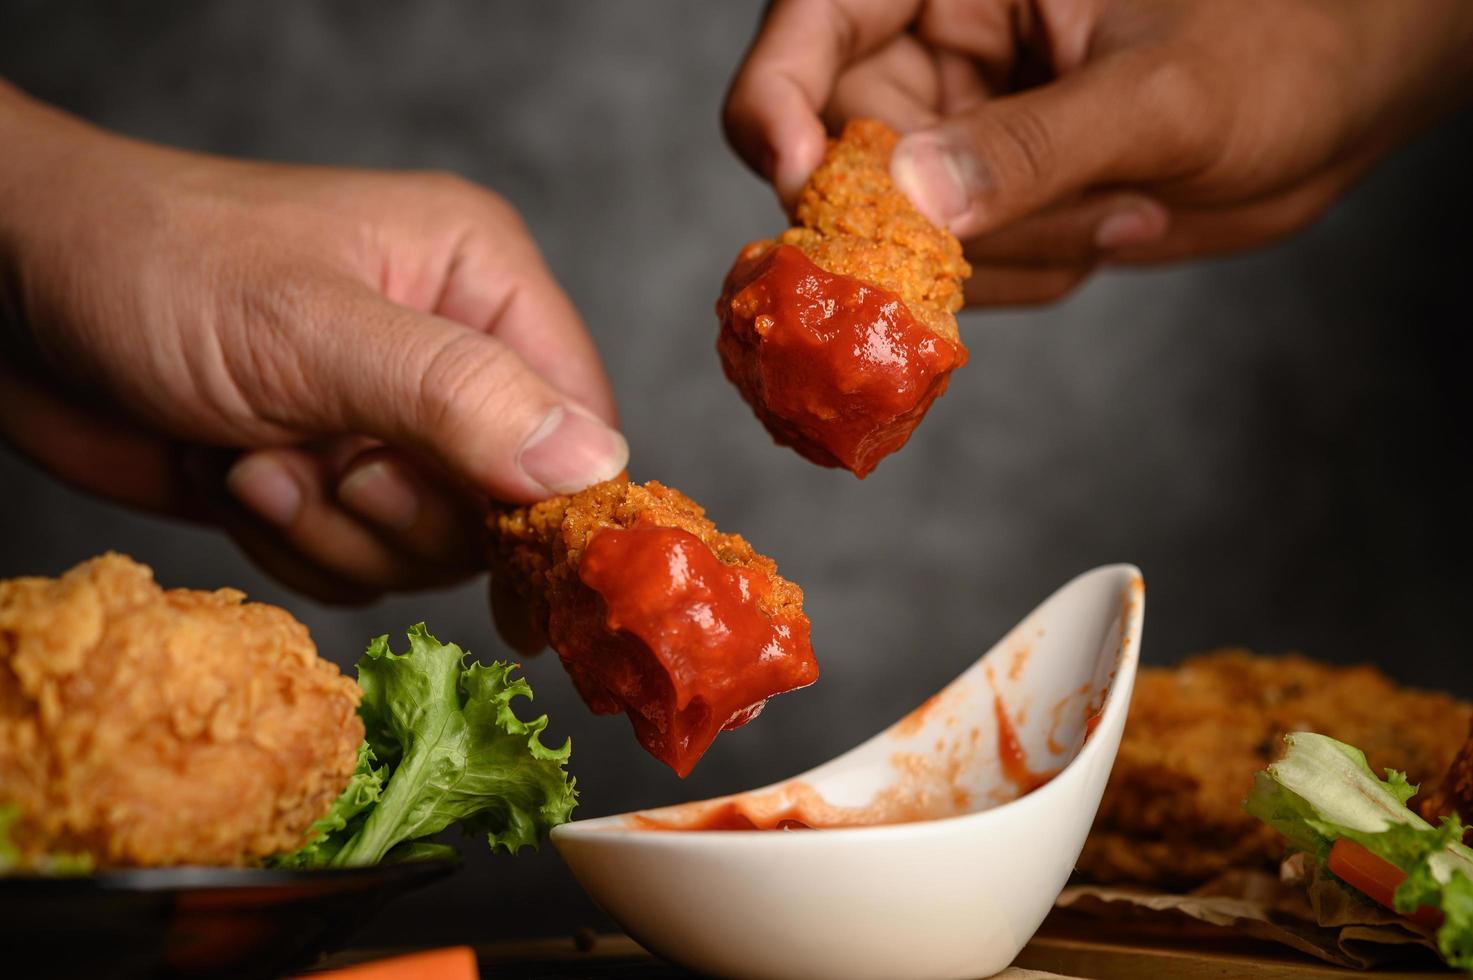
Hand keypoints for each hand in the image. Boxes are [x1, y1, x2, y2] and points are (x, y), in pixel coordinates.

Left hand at [0, 82, 626, 601]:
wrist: (9, 294)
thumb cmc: (153, 268)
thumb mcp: (312, 329)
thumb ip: (461, 398)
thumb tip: (594, 468)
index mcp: (480, 281)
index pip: (583, 417)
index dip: (550, 497)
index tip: (494, 543)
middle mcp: (453, 355)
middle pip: (508, 505)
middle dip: (404, 512)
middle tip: (332, 468)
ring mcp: (390, 425)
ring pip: (429, 550)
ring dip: (332, 530)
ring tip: (256, 457)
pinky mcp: (331, 482)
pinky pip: (362, 568)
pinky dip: (293, 545)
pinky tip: (234, 474)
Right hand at [725, 0, 1472, 304]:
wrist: (1335, 103)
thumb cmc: (1275, 45)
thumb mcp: (1158, 94)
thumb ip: (1034, 145)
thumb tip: (912, 202)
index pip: (811, 25)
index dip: (776, 101)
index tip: (801, 178)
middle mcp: (936, 53)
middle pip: (840, 155)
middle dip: (921, 217)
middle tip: (1023, 232)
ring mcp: (957, 134)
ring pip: (904, 234)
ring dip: (1009, 252)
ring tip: (1124, 206)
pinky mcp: (987, 204)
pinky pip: (962, 273)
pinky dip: (1035, 273)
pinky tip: (1117, 222)